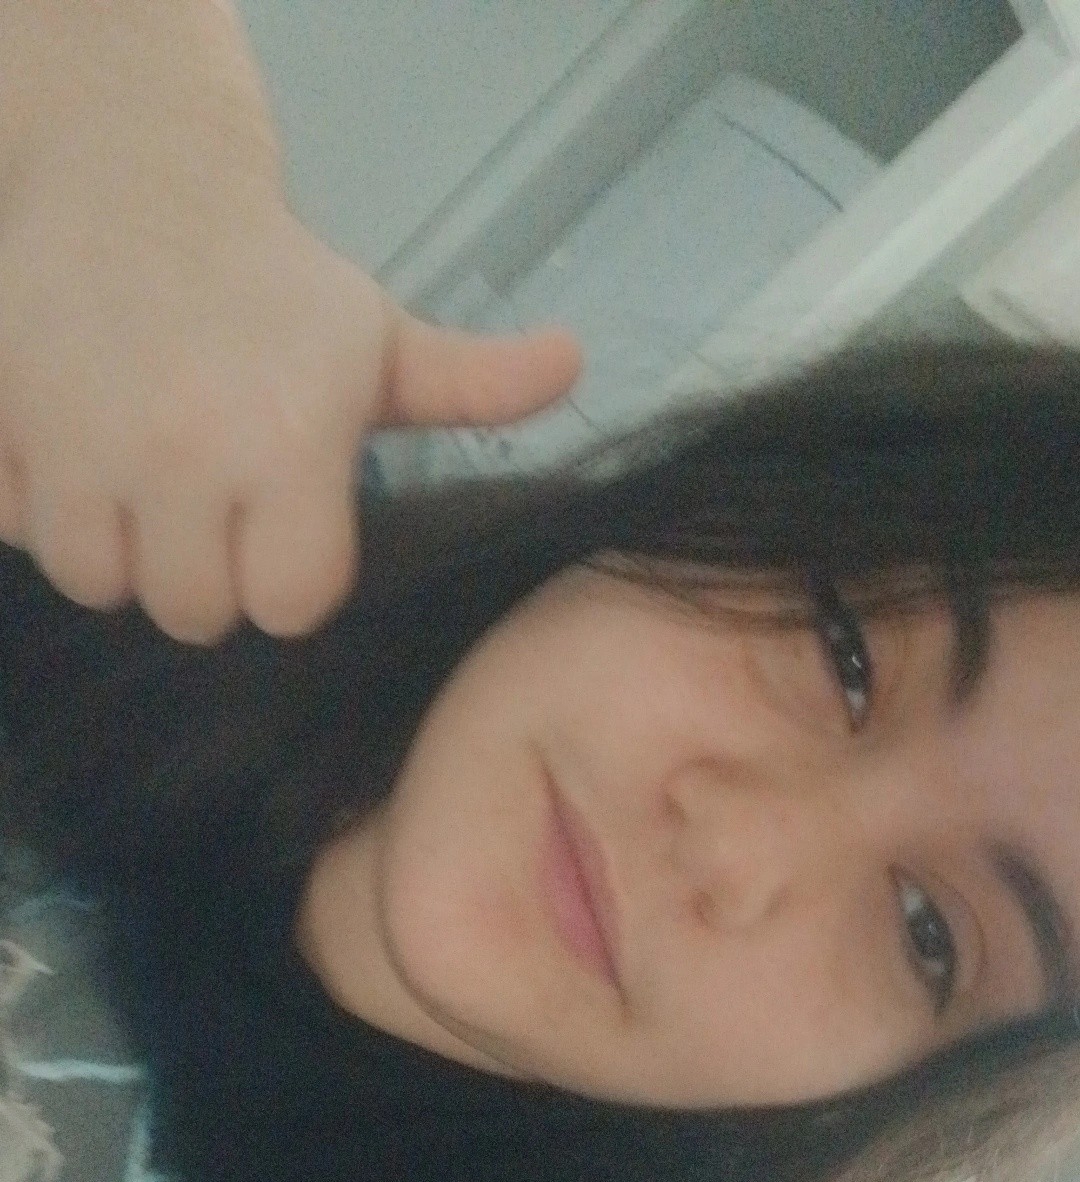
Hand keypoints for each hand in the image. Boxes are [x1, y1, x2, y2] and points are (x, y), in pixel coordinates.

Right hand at [0, 7, 580, 644]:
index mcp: (287, 442)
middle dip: (204, 571)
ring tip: (139, 479)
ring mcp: (79, 442)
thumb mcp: (376, 336)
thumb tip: (575, 366)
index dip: (290, 577)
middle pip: (193, 613)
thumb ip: (470, 383)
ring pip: (97, 583)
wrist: (135, 180)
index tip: (284, 524)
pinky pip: (13, 526)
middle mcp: (181, 452)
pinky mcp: (0, 426)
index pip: (291, 605)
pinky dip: (33, 502)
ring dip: (118, 547)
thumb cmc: (275, 284)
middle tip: (208, 499)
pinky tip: (72, 448)